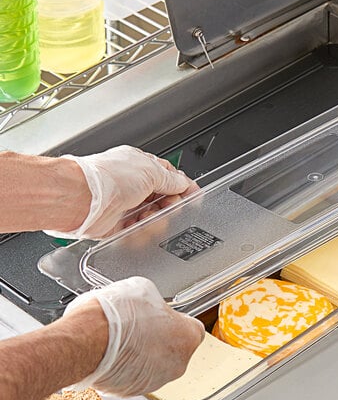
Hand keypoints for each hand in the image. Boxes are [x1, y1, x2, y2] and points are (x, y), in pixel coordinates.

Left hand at [46, 145, 198, 238]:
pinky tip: (136, 227)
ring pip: (153, 218)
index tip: (194, 196)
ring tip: (147, 217)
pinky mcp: (117, 225)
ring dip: (154, 220)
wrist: (81, 199)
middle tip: (168, 207)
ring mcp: (125, 205)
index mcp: (141, 166)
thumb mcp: (150, 172)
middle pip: (164, 199)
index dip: (183, 187)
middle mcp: (133, 185)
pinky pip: (138, 232)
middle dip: (169, 205)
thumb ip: (171, 180)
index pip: (169, 176)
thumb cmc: (107, 179)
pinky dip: (140, 232)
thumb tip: (184, 183)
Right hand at [63, 276, 204, 396]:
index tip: (164, 316)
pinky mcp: (129, 392)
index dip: (177, 321)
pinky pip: (132, 377)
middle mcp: (176, 364)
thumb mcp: (145, 290)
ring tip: (122, 338)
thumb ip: (156, 303)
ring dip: (141, 354)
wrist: (87, 340)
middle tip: (140, 326)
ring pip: (153, 365)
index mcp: (188, 337)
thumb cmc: (118, 315)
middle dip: (159, 339)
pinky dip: (124, 367)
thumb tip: (151, 304)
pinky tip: (111, 352)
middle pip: (174, 350)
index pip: (193, 329)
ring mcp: (154, 381)